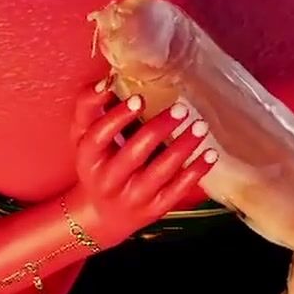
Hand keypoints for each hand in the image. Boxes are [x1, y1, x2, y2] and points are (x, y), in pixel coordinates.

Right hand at [65, 78, 218, 247]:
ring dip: (183, 147)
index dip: (118, 117)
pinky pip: (178, 190)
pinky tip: (210, 154)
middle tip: (181, 108)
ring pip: (160, 171)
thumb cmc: (96, 163)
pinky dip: (196, 172)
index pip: (100, 136)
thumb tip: (108, 79)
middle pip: (134, 153)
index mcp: (89, 158)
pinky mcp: (154, 209)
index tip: (139, 98)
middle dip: (159, 129)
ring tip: (201, 126)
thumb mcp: (83, 136)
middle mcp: (108, 179)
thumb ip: (90, 107)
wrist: (101, 214)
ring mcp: (132, 197)